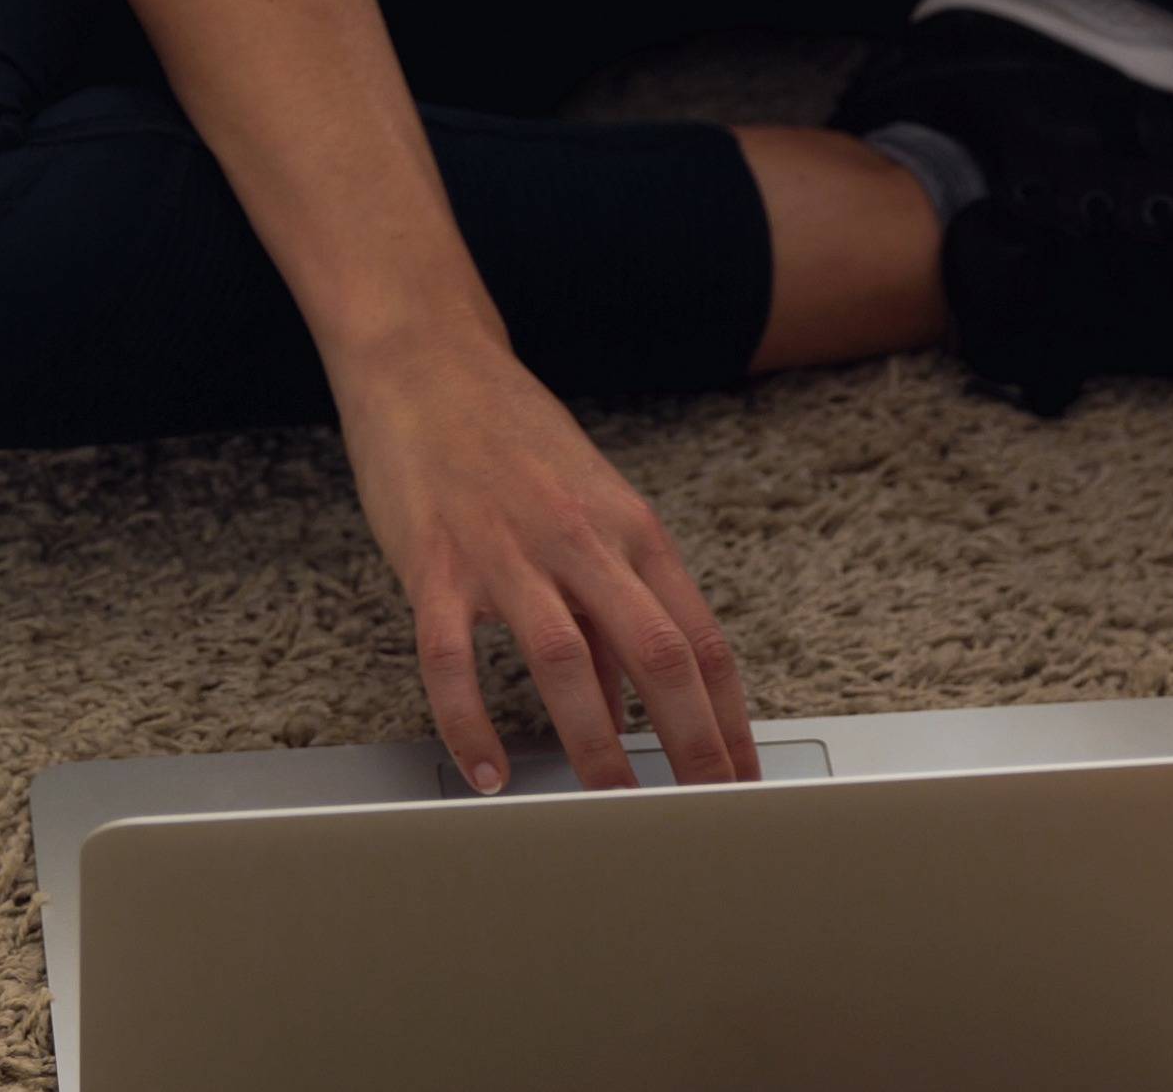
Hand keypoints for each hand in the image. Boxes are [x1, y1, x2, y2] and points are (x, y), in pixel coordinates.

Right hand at [330, 332, 757, 793]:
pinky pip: (453, 661)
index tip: (744, 780)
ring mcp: (508, 550)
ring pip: (567, 662)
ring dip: (595, 746)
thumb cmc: (510, 437)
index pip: (701, 638)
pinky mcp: (436, 563)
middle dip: (692, 745)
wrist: (428, 359)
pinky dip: (471, 725)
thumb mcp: (588, 507)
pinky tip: (488, 773)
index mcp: (630, 528)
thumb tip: (628, 704)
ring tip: (608, 810)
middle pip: (659, 654)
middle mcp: (582, 539)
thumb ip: (612, 603)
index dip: (730, 718)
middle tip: (707, 812)